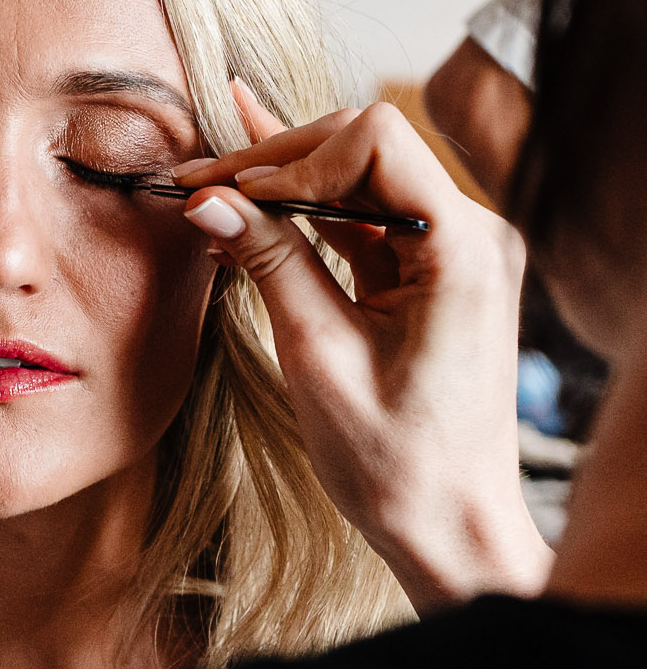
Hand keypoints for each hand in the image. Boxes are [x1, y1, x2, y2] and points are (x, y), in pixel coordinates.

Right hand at [175, 80, 549, 611]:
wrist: (449, 525)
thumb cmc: (398, 462)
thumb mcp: (319, 355)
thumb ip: (271, 264)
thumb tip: (209, 201)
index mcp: (463, 249)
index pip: (373, 143)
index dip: (292, 159)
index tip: (229, 199)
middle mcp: (472, 235)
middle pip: (365, 149)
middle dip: (278, 162)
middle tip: (197, 184)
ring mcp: (454, 254)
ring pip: (358, 181)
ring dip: (283, 188)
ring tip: (208, 193)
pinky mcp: (432, 276)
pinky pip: (363, 224)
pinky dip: (304, 221)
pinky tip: (245, 217)